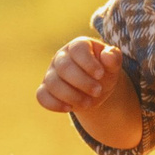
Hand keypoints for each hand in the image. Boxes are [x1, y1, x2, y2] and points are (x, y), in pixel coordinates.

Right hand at [36, 37, 143, 152]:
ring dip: (71, 96)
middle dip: (82, 82)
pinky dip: (54, 104)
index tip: (100, 75)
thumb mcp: (112, 66)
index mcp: (78, 46)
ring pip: (53, 83)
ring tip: (89, 103)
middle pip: (64, 67)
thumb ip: (113, 58)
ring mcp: (51, 73)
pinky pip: (42, 96)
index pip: (77, 49)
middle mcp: (61, 57)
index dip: (88, 62)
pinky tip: (69, 108)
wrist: (94, 89)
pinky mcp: (46, 89)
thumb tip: (107, 55)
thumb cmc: (104, 72)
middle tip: (98, 91)